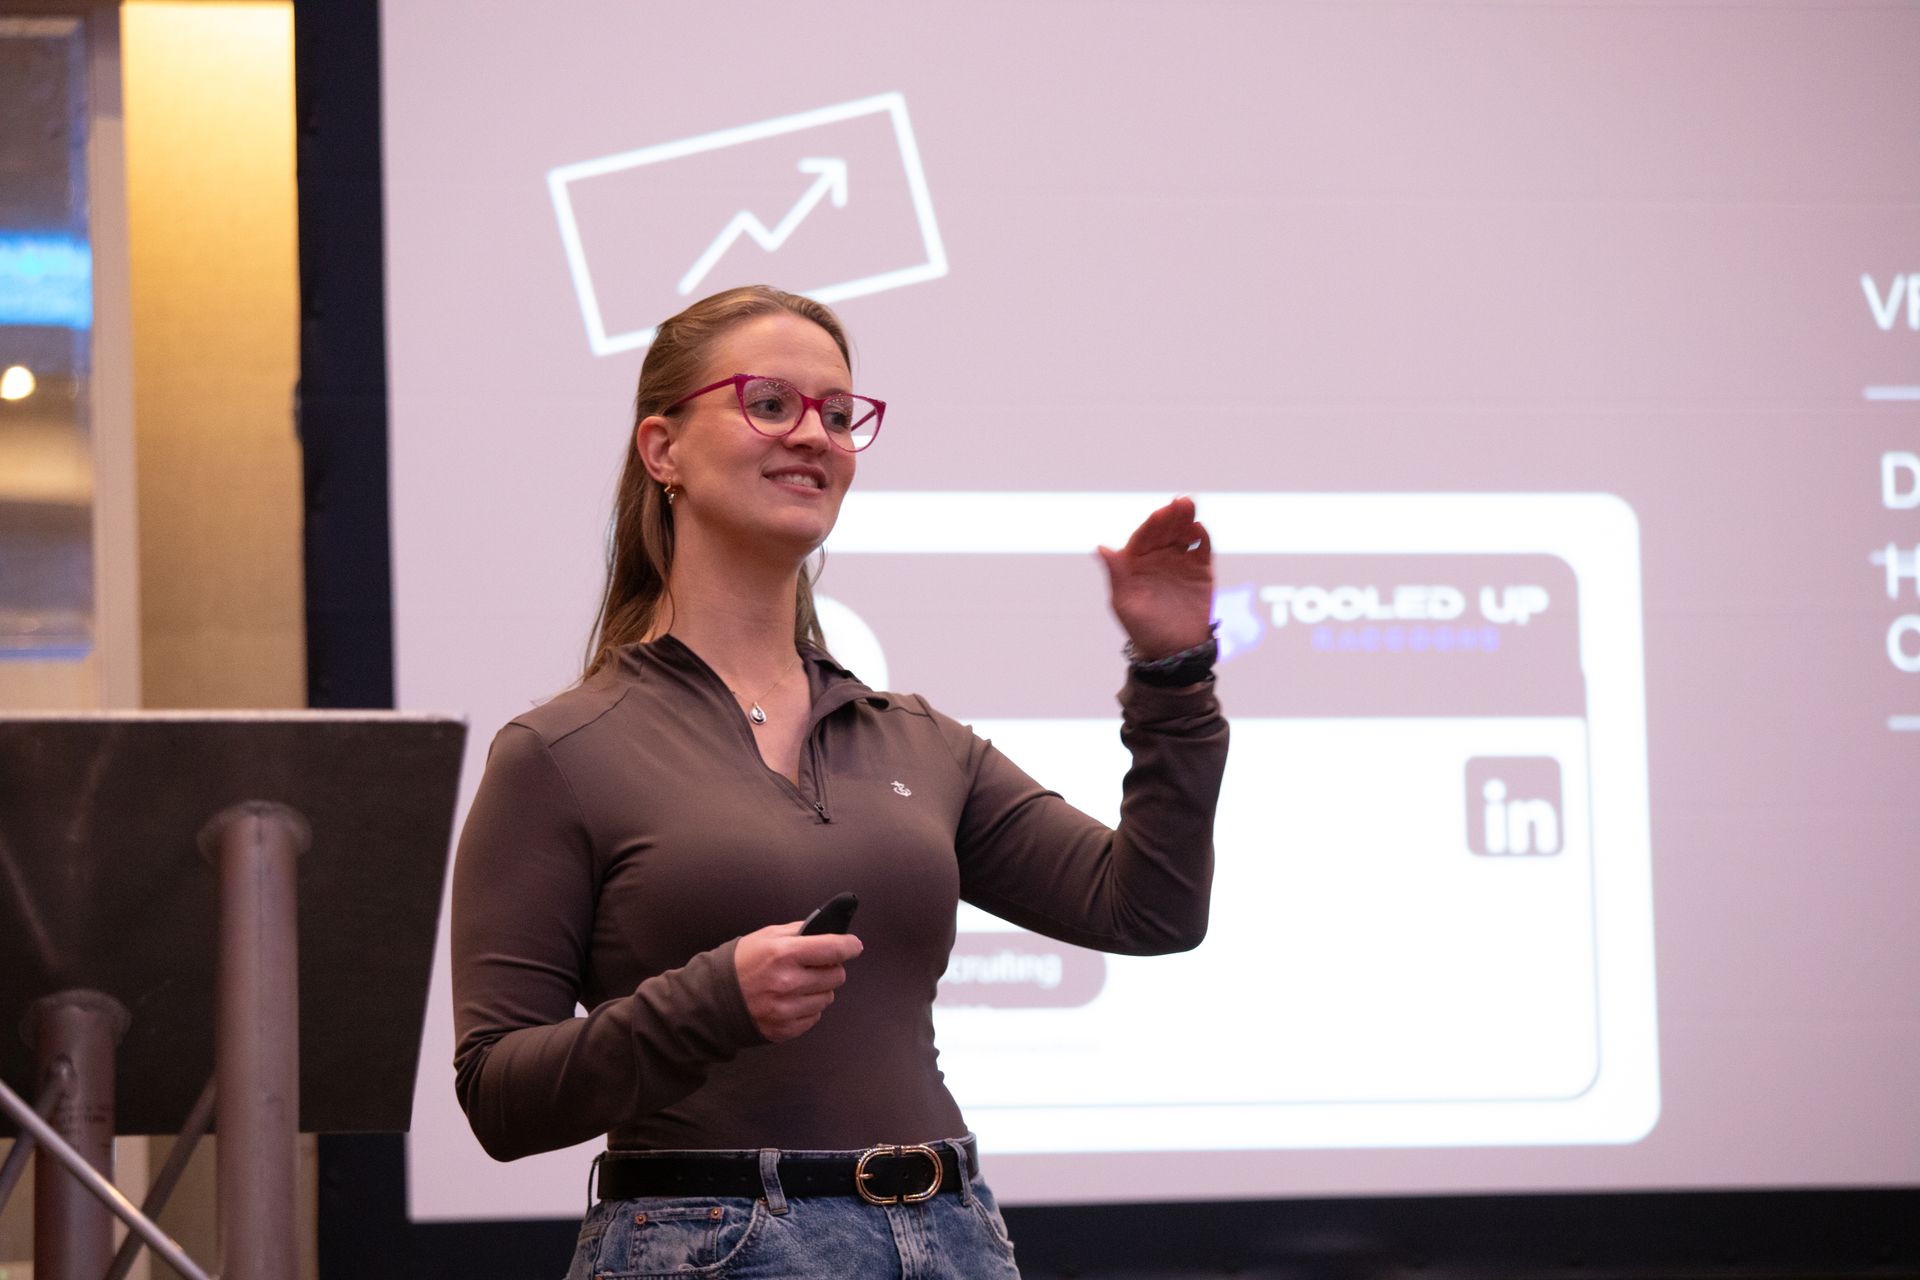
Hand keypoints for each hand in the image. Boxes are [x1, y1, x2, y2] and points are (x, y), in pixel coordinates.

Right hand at [733, 922, 862, 1041]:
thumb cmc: (740, 964)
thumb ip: (799, 931)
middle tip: (816, 966)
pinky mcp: (785, 1029)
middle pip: (836, 976)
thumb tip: (828, 930)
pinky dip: (808, 1008)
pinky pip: (814, 1017)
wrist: (714, 1000)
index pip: (833, 949)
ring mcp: (786, 1009)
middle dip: (831, 968)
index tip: (854, 945)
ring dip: (819, 990)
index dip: (849, 946)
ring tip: (799, 984)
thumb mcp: (766, 936)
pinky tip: (791, 1000)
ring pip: (827, 998)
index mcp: (783, 954)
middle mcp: (788, 983)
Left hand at [1098, 496, 1213, 659]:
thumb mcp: (1125, 603)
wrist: (1174, 650)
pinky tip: (1200, 530)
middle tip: (1180, 502)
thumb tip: (1100, 548)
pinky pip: (1202, 548)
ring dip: (1186, 520)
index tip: (1159, 513)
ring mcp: (1180, 560)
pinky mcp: (1200, 569)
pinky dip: (1202, 537)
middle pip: (1164, 531)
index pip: (1143, 536)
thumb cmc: (1143, 629)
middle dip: (1171, 516)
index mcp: (1135, 561)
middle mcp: (1157, 556)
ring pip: (1183, 534)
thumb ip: (1116, 574)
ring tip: (1190, 507)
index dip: (1151, 524)